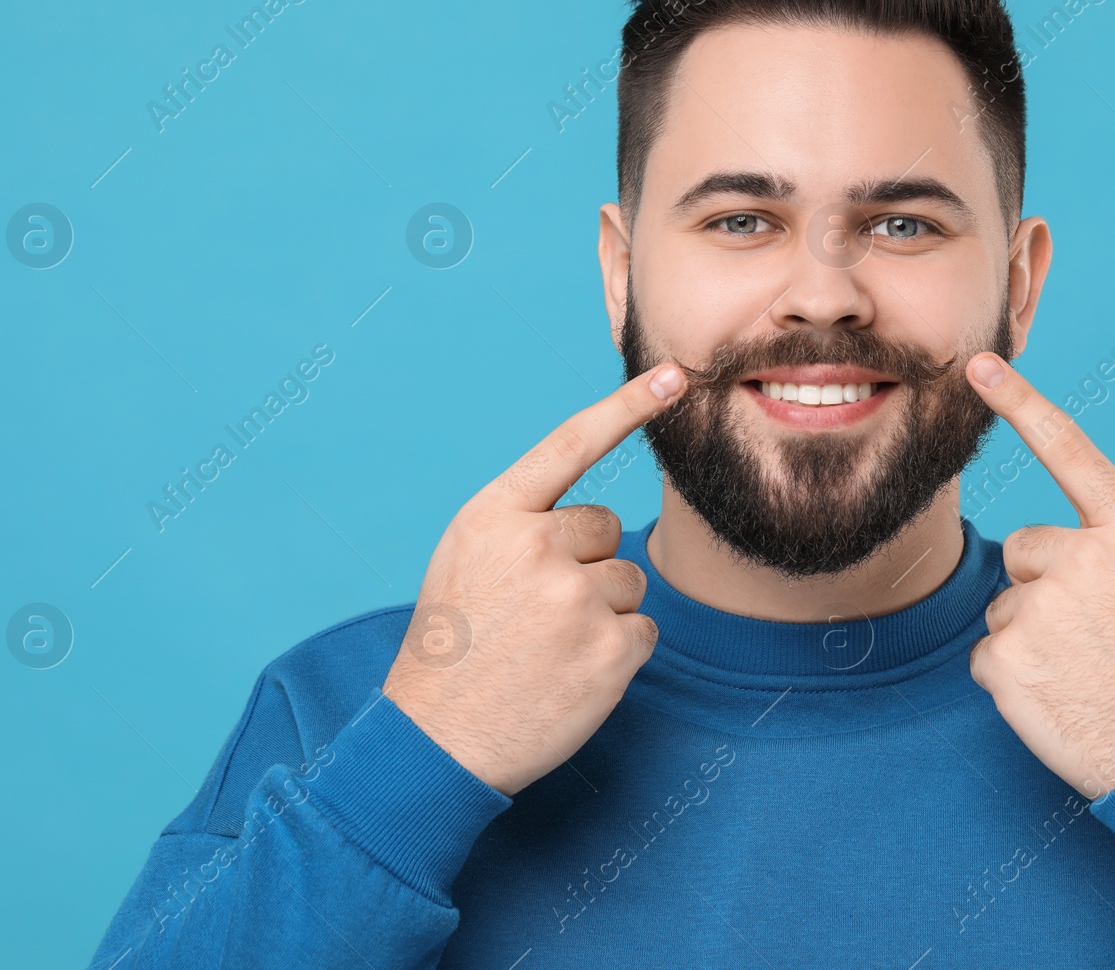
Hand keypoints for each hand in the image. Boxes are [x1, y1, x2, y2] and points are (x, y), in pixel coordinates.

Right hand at [381, 364, 687, 795]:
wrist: (437, 741)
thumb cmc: (454, 647)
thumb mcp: (466, 560)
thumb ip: (523, 523)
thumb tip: (600, 522)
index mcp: (494, 515)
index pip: (571, 444)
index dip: (629, 405)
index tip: (677, 374)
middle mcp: (536, 546)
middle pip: (609, 529)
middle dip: (586, 566)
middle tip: (536, 614)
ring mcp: (576, 599)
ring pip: (630, 582)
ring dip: (604, 613)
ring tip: (548, 648)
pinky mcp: (610, 650)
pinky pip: (644, 631)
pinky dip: (618, 655)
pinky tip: (571, 676)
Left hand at [964, 352, 1114, 798]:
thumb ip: (1098, 549)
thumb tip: (1024, 554)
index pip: (1070, 451)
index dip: (1021, 403)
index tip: (979, 364)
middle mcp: (1086, 557)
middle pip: (1023, 552)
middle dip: (1043, 591)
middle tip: (1093, 639)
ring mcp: (1043, 606)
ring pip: (1003, 605)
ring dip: (1029, 637)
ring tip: (1081, 670)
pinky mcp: (1006, 655)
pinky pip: (987, 652)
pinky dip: (1011, 678)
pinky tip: (1056, 695)